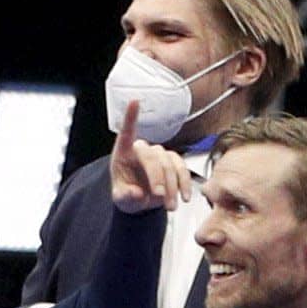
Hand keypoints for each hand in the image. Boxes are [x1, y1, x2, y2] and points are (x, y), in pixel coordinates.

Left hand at [108, 99, 193, 214]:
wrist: (140, 202)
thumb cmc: (127, 194)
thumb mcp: (121, 199)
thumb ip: (125, 196)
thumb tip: (135, 193)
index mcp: (123, 153)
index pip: (126, 132)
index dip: (131, 117)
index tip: (134, 101)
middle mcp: (142, 150)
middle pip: (153, 157)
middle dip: (158, 178)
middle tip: (158, 196)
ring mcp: (159, 155)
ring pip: (169, 165)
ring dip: (172, 186)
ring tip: (169, 206)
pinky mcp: (173, 162)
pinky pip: (182, 169)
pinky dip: (185, 184)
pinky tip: (185, 196)